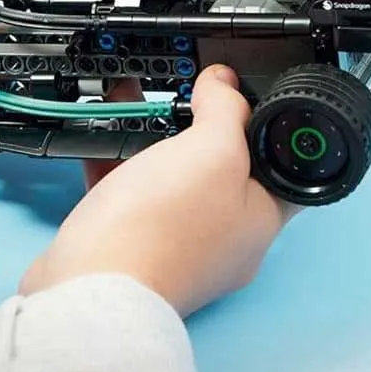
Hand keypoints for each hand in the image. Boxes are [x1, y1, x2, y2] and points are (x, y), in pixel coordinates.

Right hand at [19, 65, 299, 316]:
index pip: (281, 162)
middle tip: (190, 97)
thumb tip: (226, 84)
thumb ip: (227, 110)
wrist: (89, 286)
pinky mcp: (134, 248)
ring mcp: (178, 247)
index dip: (266, 122)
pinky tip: (105, 138)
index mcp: (259, 220)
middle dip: (203, 127)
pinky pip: (133, 193)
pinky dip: (121, 162)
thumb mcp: (212, 151)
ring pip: (174, 179)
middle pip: (224, 169)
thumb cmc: (158, 232)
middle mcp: (224, 240)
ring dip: (157, 140)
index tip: (244, 93)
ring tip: (141, 106)